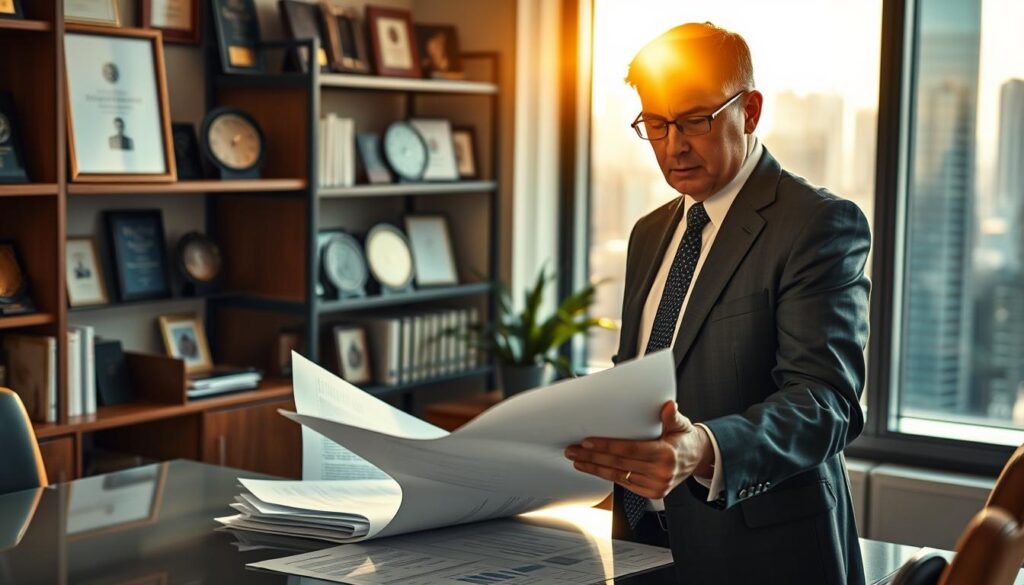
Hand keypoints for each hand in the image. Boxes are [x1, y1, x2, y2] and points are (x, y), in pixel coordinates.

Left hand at [564, 400, 713, 498]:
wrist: (696, 460)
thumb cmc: (684, 440)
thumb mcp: (681, 425)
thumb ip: (672, 417)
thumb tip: (668, 406)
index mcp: (666, 454)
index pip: (629, 450)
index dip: (606, 446)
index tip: (587, 442)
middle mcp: (660, 473)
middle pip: (619, 463)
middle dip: (593, 456)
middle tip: (573, 450)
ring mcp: (656, 485)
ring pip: (618, 475)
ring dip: (595, 468)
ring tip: (577, 460)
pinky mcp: (651, 493)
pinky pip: (624, 483)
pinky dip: (607, 475)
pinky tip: (594, 469)